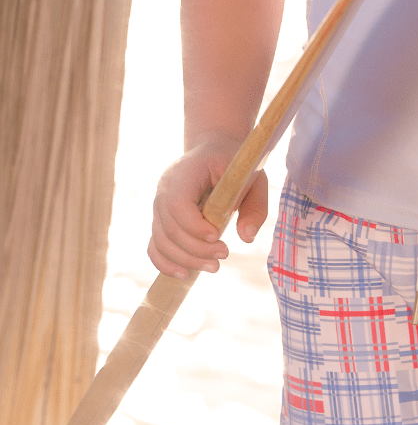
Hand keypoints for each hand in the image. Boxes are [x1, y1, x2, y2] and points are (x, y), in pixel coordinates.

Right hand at [147, 131, 268, 279]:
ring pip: (161, 241)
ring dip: (184, 260)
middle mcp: (165, 189)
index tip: (218, 236)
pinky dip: (166, 262)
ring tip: (213, 267)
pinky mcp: (161, 220)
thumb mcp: (254, 178)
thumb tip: (247, 238)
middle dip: (195, 248)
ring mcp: (159, 206)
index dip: (194, 225)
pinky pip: (155, 245)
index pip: (177, 204)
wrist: (214, 150)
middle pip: (169, 227)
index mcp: (185, 173)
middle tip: (224, 256)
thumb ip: (255, 206)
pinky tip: (184, 274)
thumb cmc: (235, 165)